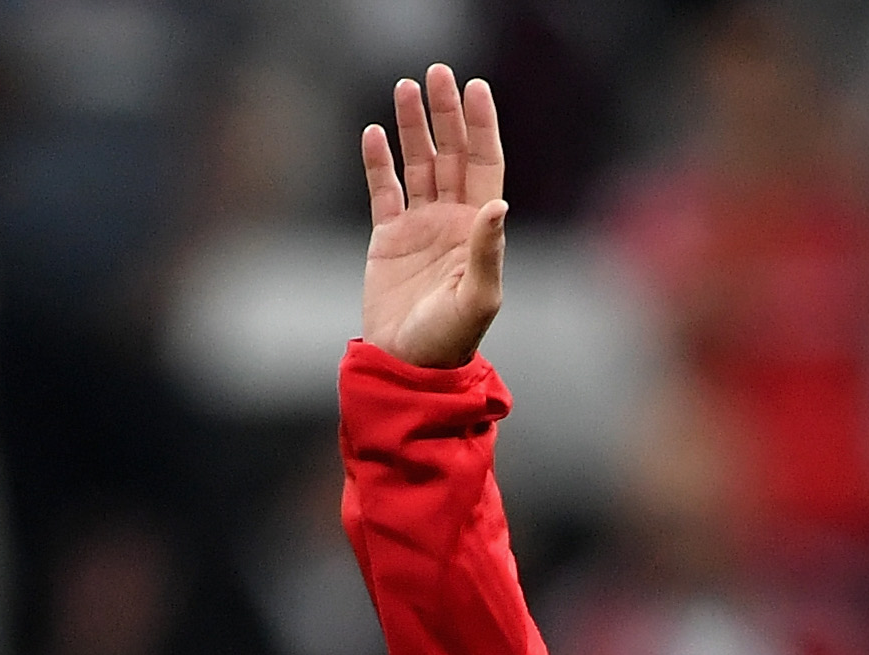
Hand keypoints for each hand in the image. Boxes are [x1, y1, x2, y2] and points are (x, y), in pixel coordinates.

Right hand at [359, 64, 505, 367]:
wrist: (407, 365)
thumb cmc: (450, 339)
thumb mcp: (477, 299)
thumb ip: (487, 252)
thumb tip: (496, 207)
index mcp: (478, 228)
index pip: (484, 163)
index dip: (481, 126)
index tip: (476, 89)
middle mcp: (451, 220)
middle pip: (450, 153)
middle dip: (445, 113)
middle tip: (437, 74)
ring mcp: (419, 226)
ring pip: (417, 163)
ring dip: (412, 127)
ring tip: (404, 88)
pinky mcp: (387, 239)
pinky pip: (383, 190)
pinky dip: (377, 162)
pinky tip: (373, 134)